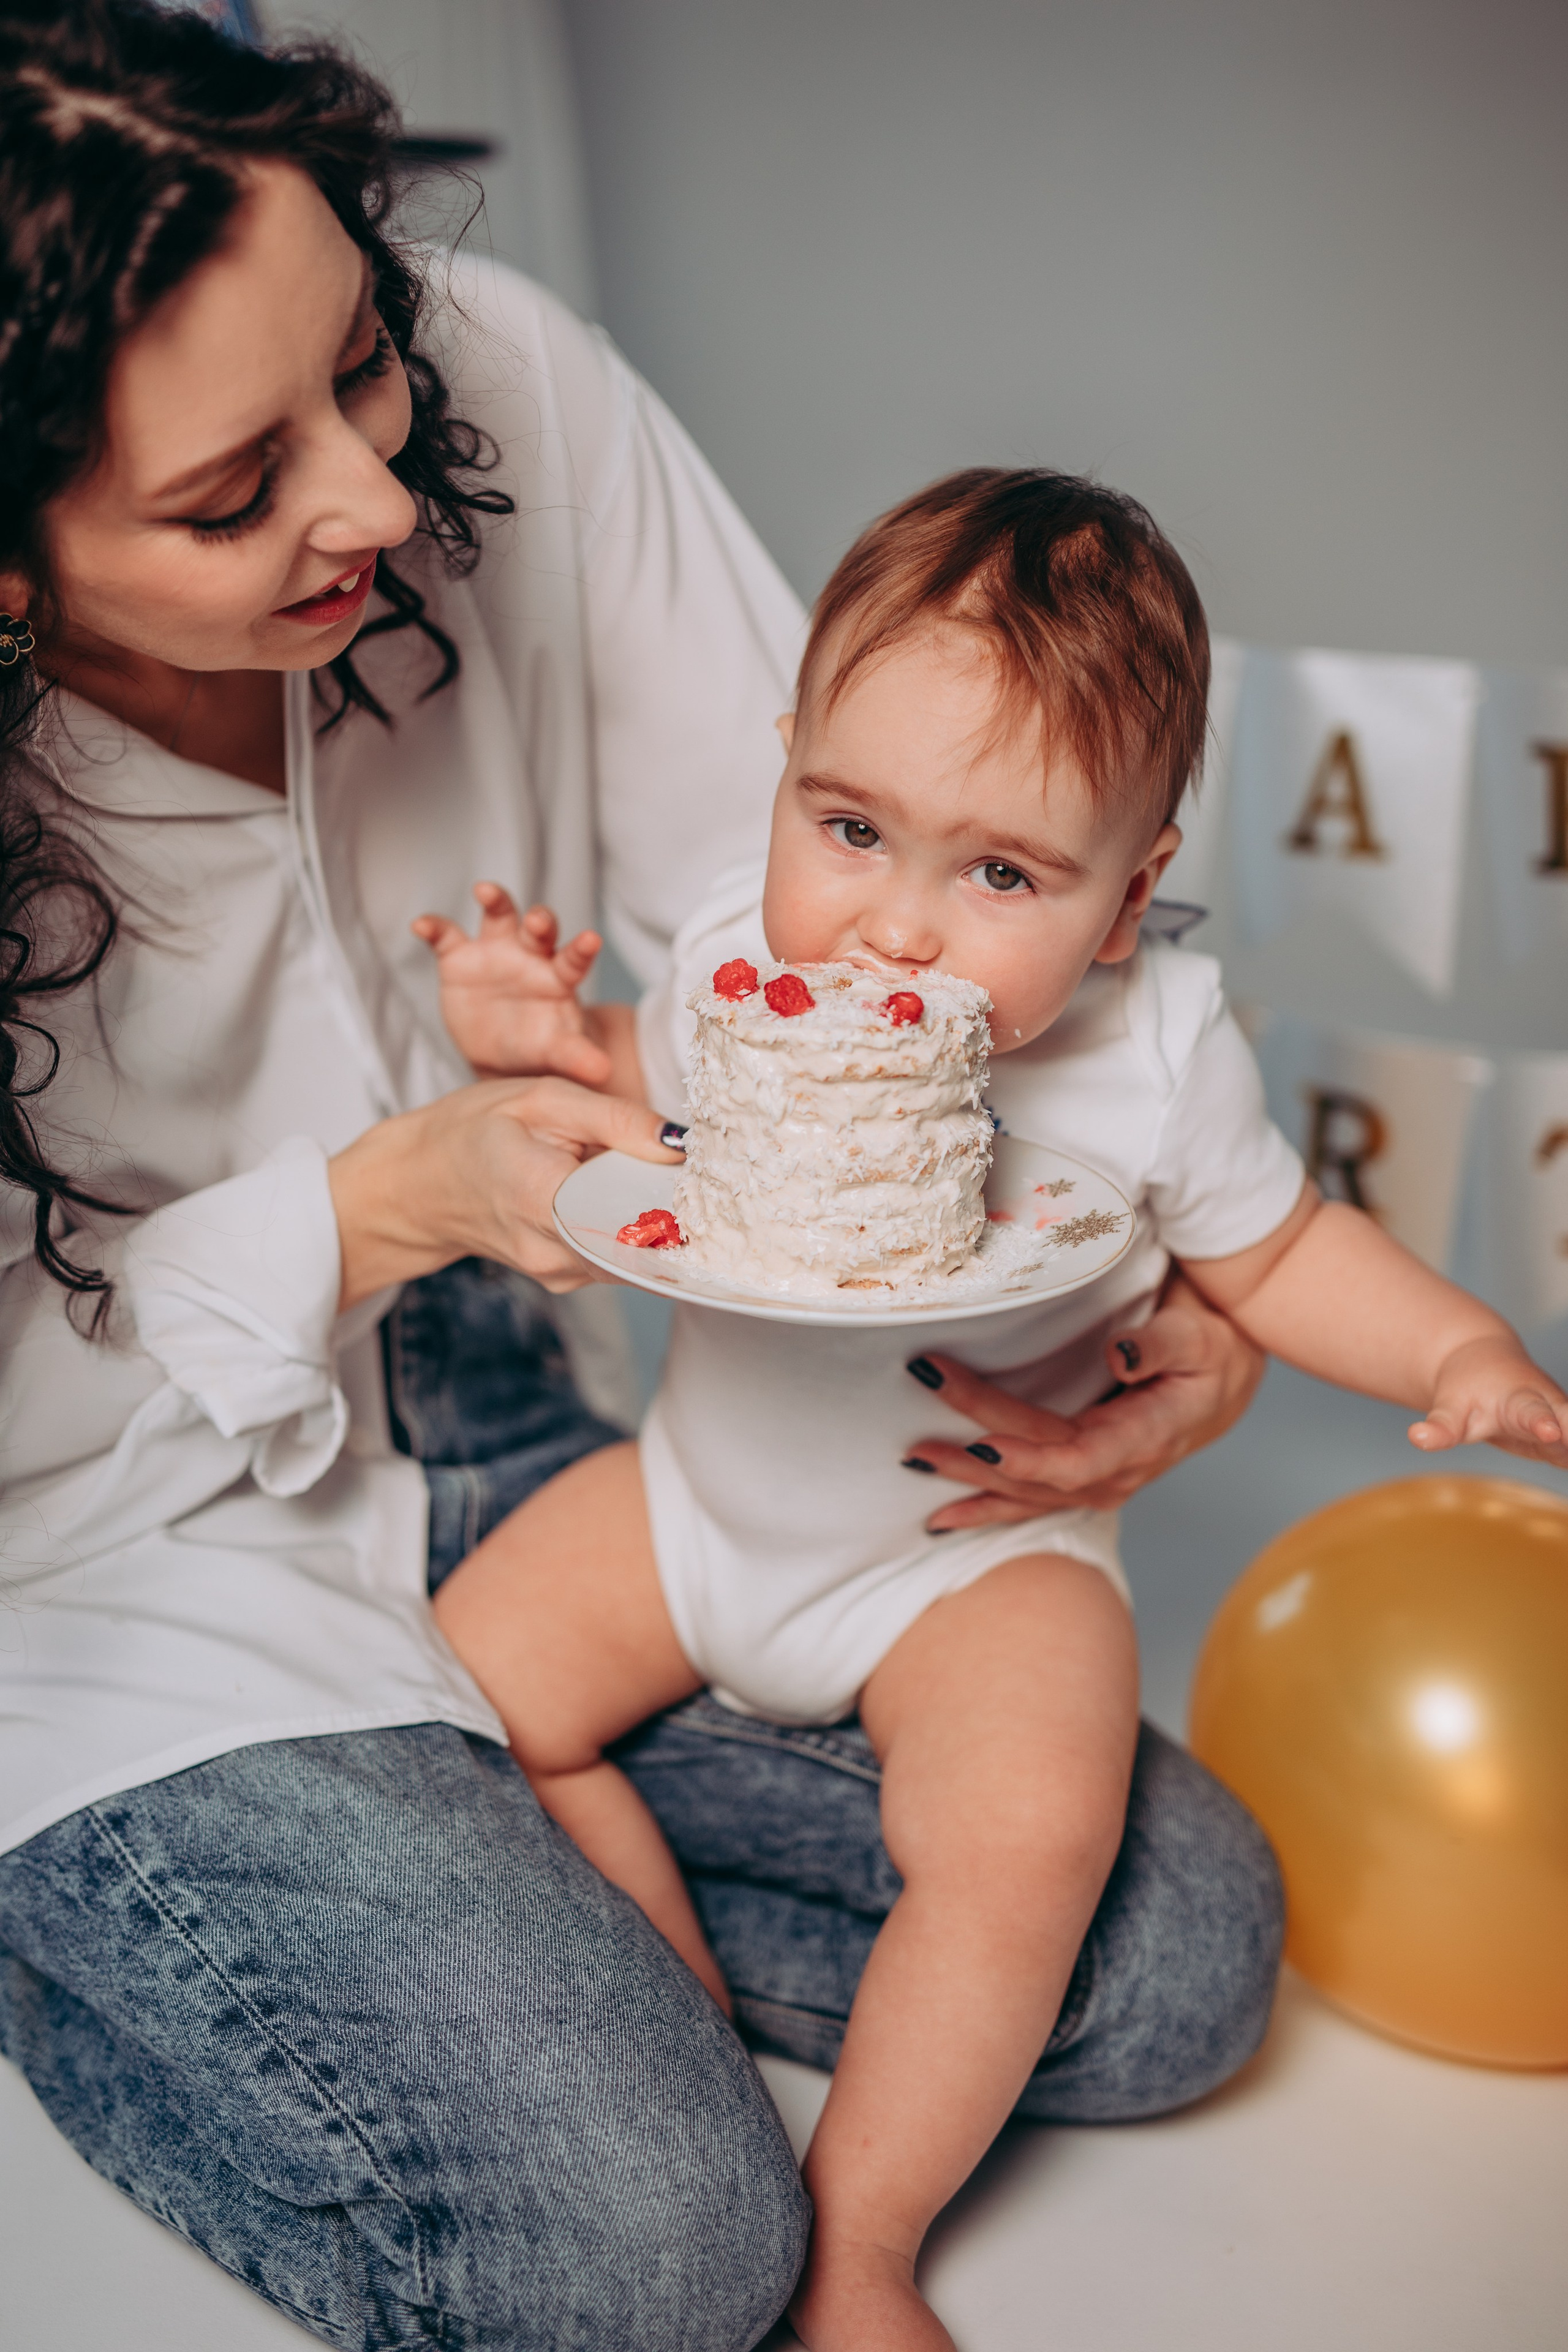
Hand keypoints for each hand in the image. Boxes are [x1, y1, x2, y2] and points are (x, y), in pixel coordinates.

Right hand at [329, 1076, 681, 1307]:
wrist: (415, 1185)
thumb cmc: (469, 1131)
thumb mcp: (541, 1098)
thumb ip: (615, 1119)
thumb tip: (680, 1142)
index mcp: (544, 1198)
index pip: (638, 1216)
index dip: (682, 1196)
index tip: (711, 1175)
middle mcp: (554, 1252)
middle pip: (645, 1240)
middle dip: (677, 1206)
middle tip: (700, 1170)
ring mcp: (560, 1274)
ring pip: (636, 1252)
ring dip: (655, 1217)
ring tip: (658, 1176)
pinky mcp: (566, 1278)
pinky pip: (619, 1257)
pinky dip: (632, 1227)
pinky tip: (628, 1196)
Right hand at [412, 884, 611, 1085]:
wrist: (503, 1054)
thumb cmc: (540, 1045)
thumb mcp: (557, 1053)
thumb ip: (577, 1057)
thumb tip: (603, 1072)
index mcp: (560, 978)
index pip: (574, 960)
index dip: (582, 949)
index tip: (591, 940)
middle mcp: (531, 955)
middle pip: (539, 928)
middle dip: (540, 920)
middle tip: (538, 921)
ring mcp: (495, 951)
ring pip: (499, 916)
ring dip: (495, 901)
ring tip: (485, 891)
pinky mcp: (459, 958)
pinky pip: (446, 937)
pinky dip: (435, 927)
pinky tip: (422, 925)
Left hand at [903, 1273, 1266, 1527]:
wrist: (1226, 1379)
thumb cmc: (1213, 1348)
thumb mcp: (1198, 1336)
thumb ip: (1159, 1345)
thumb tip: (1119, 1354)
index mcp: (1144, 1437)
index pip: (1078, 1461)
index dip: (1029, 1459)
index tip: (981, 1442)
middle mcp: (1118, 1471)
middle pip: (1036, 1472)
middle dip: (974, 1453)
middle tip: (920, 1431)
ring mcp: (1100, 1481)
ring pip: (1025, 1492)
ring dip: (969, 1482)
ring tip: (915, 1461)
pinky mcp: (1085, 1478)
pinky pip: (1030, 1501)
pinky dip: (986, 1508)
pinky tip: (942, 1516)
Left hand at [1409, 1333, 1567, 1467]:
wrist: (1483, 1363)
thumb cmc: (1466, 1389)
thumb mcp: (1449, 1407)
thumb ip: (1440, 1427)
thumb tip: (1417, 1437)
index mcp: (1519, 1398)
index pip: (1532, 1413)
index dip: (1543, 1424)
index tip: (1550, 1432)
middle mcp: (1549, 1408)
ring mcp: (1561, 1424)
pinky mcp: (1564, 1441)